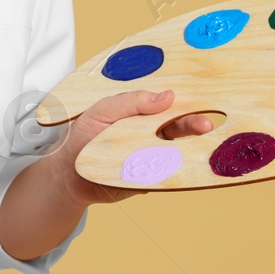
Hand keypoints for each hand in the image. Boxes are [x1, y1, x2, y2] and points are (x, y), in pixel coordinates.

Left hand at [46, 89, 210, 205]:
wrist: (69, 175)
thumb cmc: (82, 136)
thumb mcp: (102, 111)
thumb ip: (130, 102)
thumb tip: (166, 96)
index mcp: (141, 111)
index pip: (168, 102)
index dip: (185, 99)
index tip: (200, 97)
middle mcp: (151, 131)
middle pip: (180, 125)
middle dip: (194, 124)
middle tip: (205, 124)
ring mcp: (153, 154)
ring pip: (180, 149)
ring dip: (194, 147)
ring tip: (204, 144)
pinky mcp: (152, 177)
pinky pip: (170, 172)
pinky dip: (182, 169)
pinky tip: (193, 164)